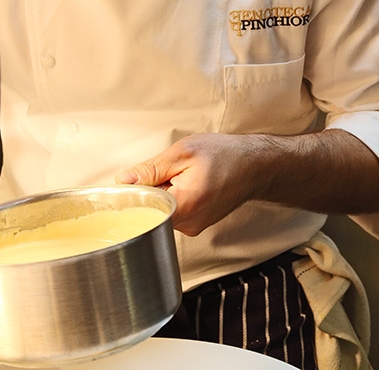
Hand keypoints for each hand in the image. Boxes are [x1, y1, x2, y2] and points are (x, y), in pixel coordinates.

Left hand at [116, 133, 258, 236]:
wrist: (256, 165)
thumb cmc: (225, 155)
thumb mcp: (183, 152)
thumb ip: (151, 168)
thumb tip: (123, 181)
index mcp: (185, 205)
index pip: (141, 209)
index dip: (133, 193)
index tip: (136, 179)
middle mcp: (190, 224)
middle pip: (150, 212)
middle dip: (149, 192)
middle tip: (164, 172)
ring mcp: (194, 227)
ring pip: (161, 213)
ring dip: (161, 194)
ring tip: (179, 176)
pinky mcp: (196, 225)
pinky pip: (172, 213)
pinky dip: (172, 198)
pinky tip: (185, 184)